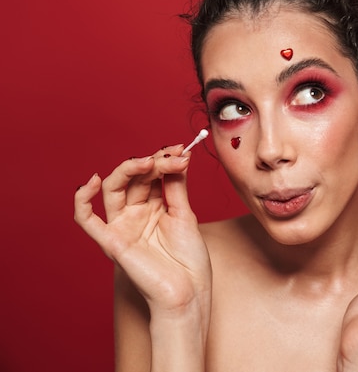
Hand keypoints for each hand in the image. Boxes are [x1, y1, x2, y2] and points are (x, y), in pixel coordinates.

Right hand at [74, 145, 211, 314]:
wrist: (189, 293)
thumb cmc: (189, 260)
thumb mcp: (185, 216)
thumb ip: (176, 188)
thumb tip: (176, 157)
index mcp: (155, 206)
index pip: (152, 174)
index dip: (164, 159)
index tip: (181, 149)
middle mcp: (136, 213)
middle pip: (135, 178)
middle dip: (153, 162)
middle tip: (171, 156)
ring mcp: (122, 226)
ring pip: (113, 189)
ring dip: (128, 169)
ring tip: (148, 161)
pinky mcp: (111, 242)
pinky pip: (87, 220)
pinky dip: (83, 200)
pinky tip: (93, 182)